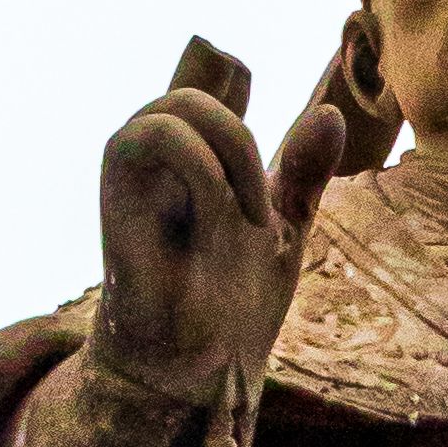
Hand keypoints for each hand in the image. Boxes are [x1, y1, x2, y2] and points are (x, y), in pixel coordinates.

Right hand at [91, 33, 358, 419]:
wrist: (202, 370)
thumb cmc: (234, 308)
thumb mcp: (285, 232)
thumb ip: (302, 174)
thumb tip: (329, 112)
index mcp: (203, 160)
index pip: (206, 84)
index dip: (227, 75)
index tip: (250, 95)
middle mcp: (164, 159)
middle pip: (194, 82)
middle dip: (241, 131)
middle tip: (265, 211)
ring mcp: (138, 175)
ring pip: (170, 103)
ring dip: (225, 147)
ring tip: (250, 217)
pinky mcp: (118, 198)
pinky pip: (146, 137)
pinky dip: (199, 167)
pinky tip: (220, 218)